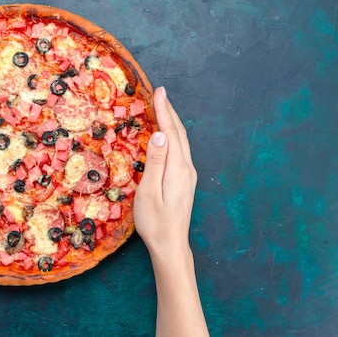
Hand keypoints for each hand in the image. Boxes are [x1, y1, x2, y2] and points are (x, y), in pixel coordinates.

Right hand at [134, 86, 196, 256]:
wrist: (170, 245)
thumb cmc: (155, 222)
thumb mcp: (149, 192)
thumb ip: (155, 161)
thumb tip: (160, 134)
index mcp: (178, 168)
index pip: (171, 132)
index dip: (164, 111)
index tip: (159, 92)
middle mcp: (187, 168)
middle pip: (180, 133)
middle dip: (169, 111)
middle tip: (160, 92)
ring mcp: (188, 175)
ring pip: (182, 141)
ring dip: (172, 122)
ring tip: (163, 107)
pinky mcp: (185, 181)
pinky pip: (180, 150)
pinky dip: (174, 135)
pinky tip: (167, 134)